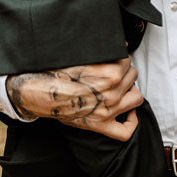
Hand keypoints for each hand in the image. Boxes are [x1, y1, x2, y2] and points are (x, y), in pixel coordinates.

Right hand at [6, 58, 142, 140]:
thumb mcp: (80, 56)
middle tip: (114, 71)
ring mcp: (108, 111)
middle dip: (125, 72)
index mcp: (109, 74)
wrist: (40, 93)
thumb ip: (101, 53)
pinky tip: (128, 112)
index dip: (120, 58)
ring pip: (136, 98)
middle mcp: (112, 94)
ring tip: (121, 87)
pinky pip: (125, 131)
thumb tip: (119, 45)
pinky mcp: (100, 125)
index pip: (127, 61)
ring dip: (130, 91)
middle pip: (132, 76)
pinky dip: (130, 121)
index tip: (114, 58)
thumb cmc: (57, 73)